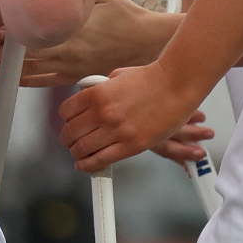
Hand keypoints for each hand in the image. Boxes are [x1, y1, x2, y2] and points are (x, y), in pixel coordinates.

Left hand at [11, 0, 177, 86]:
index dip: (11, 33)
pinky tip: (10, 78)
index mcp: (72, 27)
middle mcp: (68, 49)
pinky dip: (25, 80)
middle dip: (1, 52)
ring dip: (6, 69)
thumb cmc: (124, 16)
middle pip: (26, 52)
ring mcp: (70, 66)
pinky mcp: (74, 76)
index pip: (35, 30)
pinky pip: (45, 81)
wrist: (146, 42)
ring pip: (31, 70)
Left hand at [59, 63, 202, 171]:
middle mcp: (103, 113)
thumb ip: (101, 88)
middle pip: (70, 132)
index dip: (66, 119)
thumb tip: (88, 97)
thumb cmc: (151, 78)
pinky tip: (84, 165)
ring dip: (76, 153)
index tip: (69, 123)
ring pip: (82, 149)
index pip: (66, 111)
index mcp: (97, 93)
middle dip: (67, 139)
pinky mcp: (132, 145)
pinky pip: (102, 160)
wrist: (177, 85)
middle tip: (70, 141)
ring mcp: (117, 131)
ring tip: (78, 153)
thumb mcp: (118, 76)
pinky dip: (88, 165)